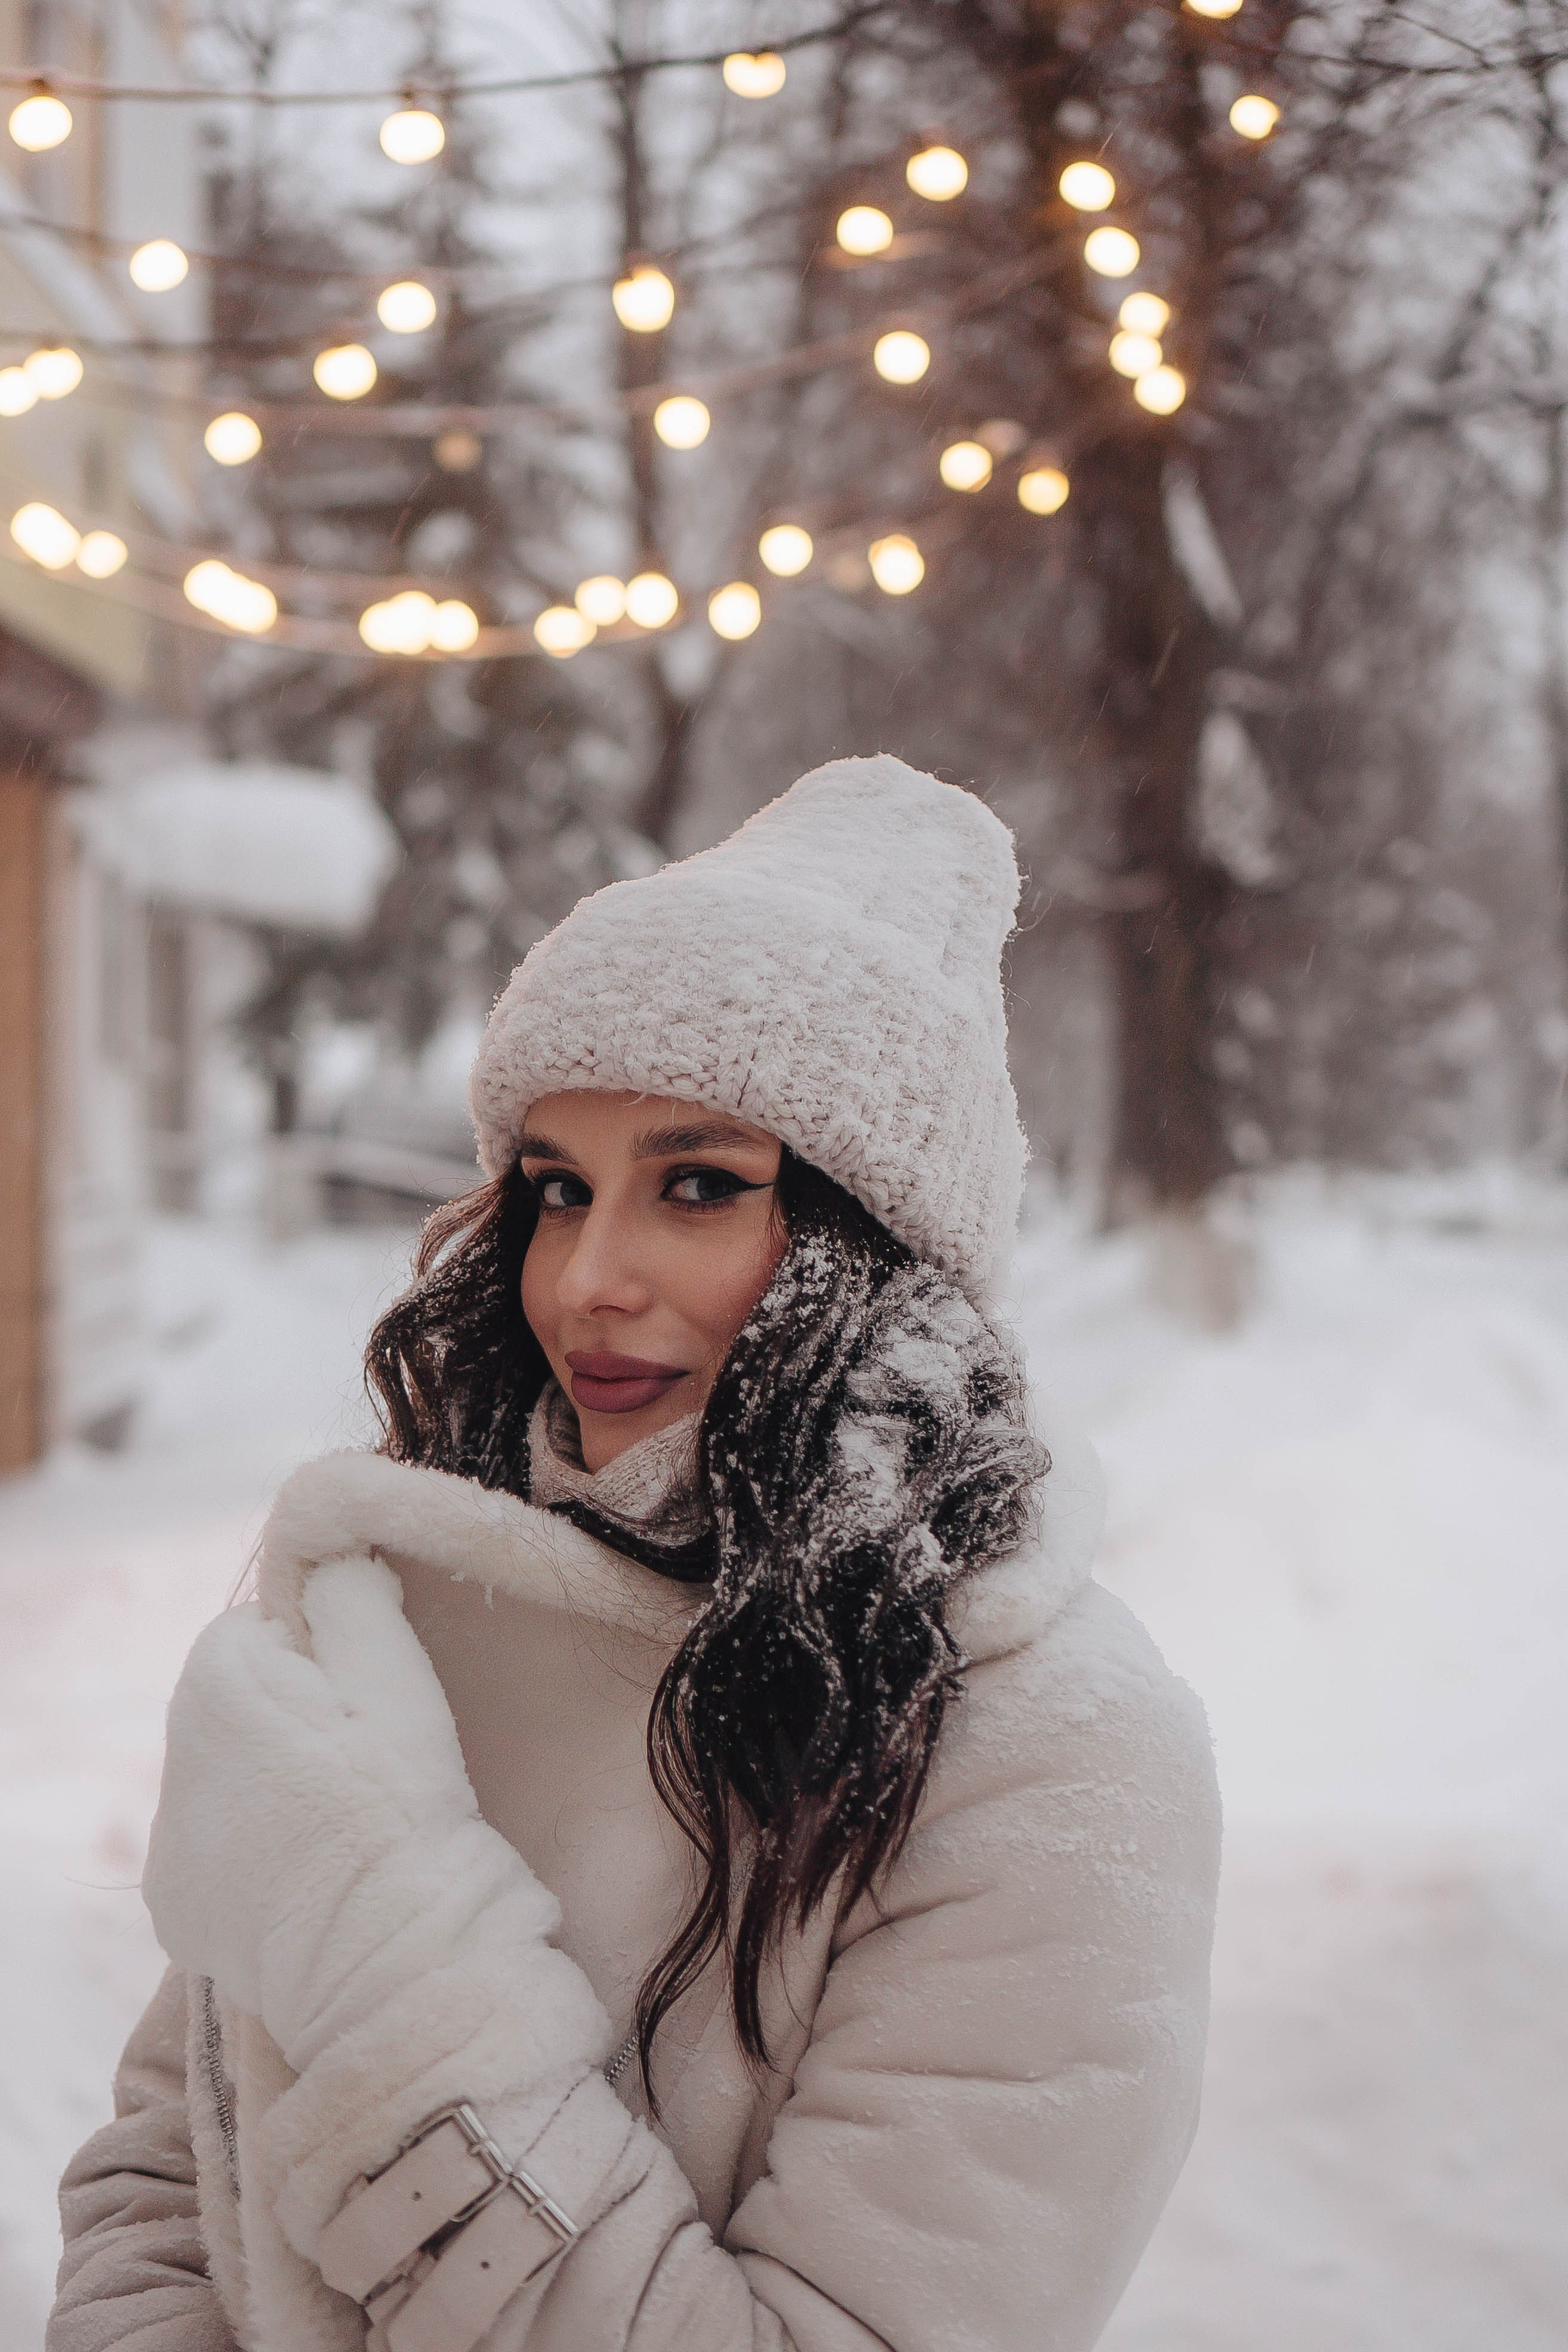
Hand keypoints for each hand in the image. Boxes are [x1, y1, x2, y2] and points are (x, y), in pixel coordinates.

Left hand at [144, 1557, 559, 2073]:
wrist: (394, 1962)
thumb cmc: (406, 1810)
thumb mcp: (399, 1681)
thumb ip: (354, 1597)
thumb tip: (330, 1556)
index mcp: (219, 1687)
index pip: (254, 1627)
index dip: (318, 1653)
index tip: (365, 1702)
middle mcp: (173, 1760)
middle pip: (230, 1701)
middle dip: (287, 1716)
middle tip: (360, 1763)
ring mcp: (168, 1842)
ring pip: (221, 1775)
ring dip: (268, 1781)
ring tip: (338, 1823)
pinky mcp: (173, 1905)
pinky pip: (212, 1848)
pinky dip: (253, 1849)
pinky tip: (307, 1872)